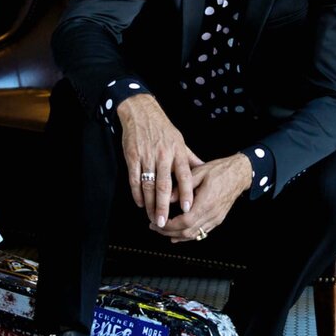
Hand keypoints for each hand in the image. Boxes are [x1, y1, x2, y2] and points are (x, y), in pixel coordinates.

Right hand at [117, 94, 203, 226]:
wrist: (141, 112)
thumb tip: (203, 171)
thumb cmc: (163, 129)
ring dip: (150, 204)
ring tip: (153, 218)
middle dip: (163, 206)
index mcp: (178, 152)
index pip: (184, 176)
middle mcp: (163, 155)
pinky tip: (140, 203)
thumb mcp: (180, 141)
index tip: (187, 209)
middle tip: (164, 223)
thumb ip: (190, 159)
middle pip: (164, 185)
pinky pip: (134, 178)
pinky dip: (136, 193)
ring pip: (148, 185)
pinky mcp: (132, 156)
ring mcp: (146, 156)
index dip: (185, 193)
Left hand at [152, 153, 251, 243]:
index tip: (157, 222)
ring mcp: (215, 219)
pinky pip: (201, 233)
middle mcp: (211, 214)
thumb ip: (182, 186)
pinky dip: (188, 235)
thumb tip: (166, 197)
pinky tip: (178, 234)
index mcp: (206, 202)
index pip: (185, 221)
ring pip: (194, 235)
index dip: (169, 225)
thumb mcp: (199, 173)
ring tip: (163, 230)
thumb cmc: (220, 170)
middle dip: (168, 232)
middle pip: (187, 232)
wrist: (239, 174)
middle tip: (155, 227)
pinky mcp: (217, 219)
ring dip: (177, 236)